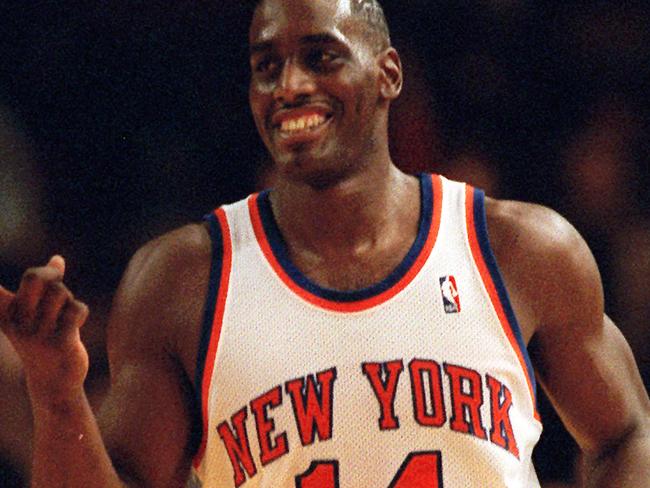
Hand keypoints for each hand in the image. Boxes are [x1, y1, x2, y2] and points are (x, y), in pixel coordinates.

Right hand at [0, 256, 89, 402]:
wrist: (53, 381)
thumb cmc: (46, 338)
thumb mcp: (40, 310)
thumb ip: (48, 283)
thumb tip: (57, 258)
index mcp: (7, 312)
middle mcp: (18, 321)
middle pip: (34, 276)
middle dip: (51, 274)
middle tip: (56, 284)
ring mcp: (37, 333)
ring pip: (60, 292)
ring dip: (69, 299)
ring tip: (65, 314)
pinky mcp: (59, 342)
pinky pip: (76, 309)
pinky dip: (81, 311)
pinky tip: (76, 325)